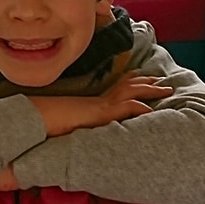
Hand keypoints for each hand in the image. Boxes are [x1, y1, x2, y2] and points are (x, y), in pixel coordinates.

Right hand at [29, 70, 173, 136]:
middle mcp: (98, 101)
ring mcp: (100, 106)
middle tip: (162, 80)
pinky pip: (122, 108)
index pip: (114, 88)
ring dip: (150, 91)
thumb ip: (74, 125)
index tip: (139, 75)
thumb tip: (75, 129)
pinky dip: (137, 107)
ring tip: (167, 89)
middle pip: (126, 87)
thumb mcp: (66, 125)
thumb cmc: (48, 122)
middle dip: (145, 83)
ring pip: (130, 93)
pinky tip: (150, 109)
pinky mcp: (100, 113)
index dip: (128, 81)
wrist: (37, 118)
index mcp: (92, 103)